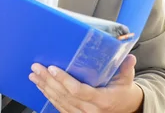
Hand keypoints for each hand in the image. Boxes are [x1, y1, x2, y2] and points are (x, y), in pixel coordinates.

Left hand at [29, 54, 143, 112]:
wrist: (124, 109)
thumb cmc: (123, 92)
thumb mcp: (127, 80)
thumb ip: (126, 68)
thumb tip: (129, 56)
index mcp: (101, 100)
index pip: (79, 91)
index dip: (64, 80)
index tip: (53, 68)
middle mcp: (89, 110)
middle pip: (64, 95)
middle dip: (48, 80)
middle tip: (37, 68)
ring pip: (59, 101)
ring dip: (44, 87)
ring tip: (34, 75)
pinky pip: (59, 106)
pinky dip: (48, 96)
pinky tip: (40, 86)